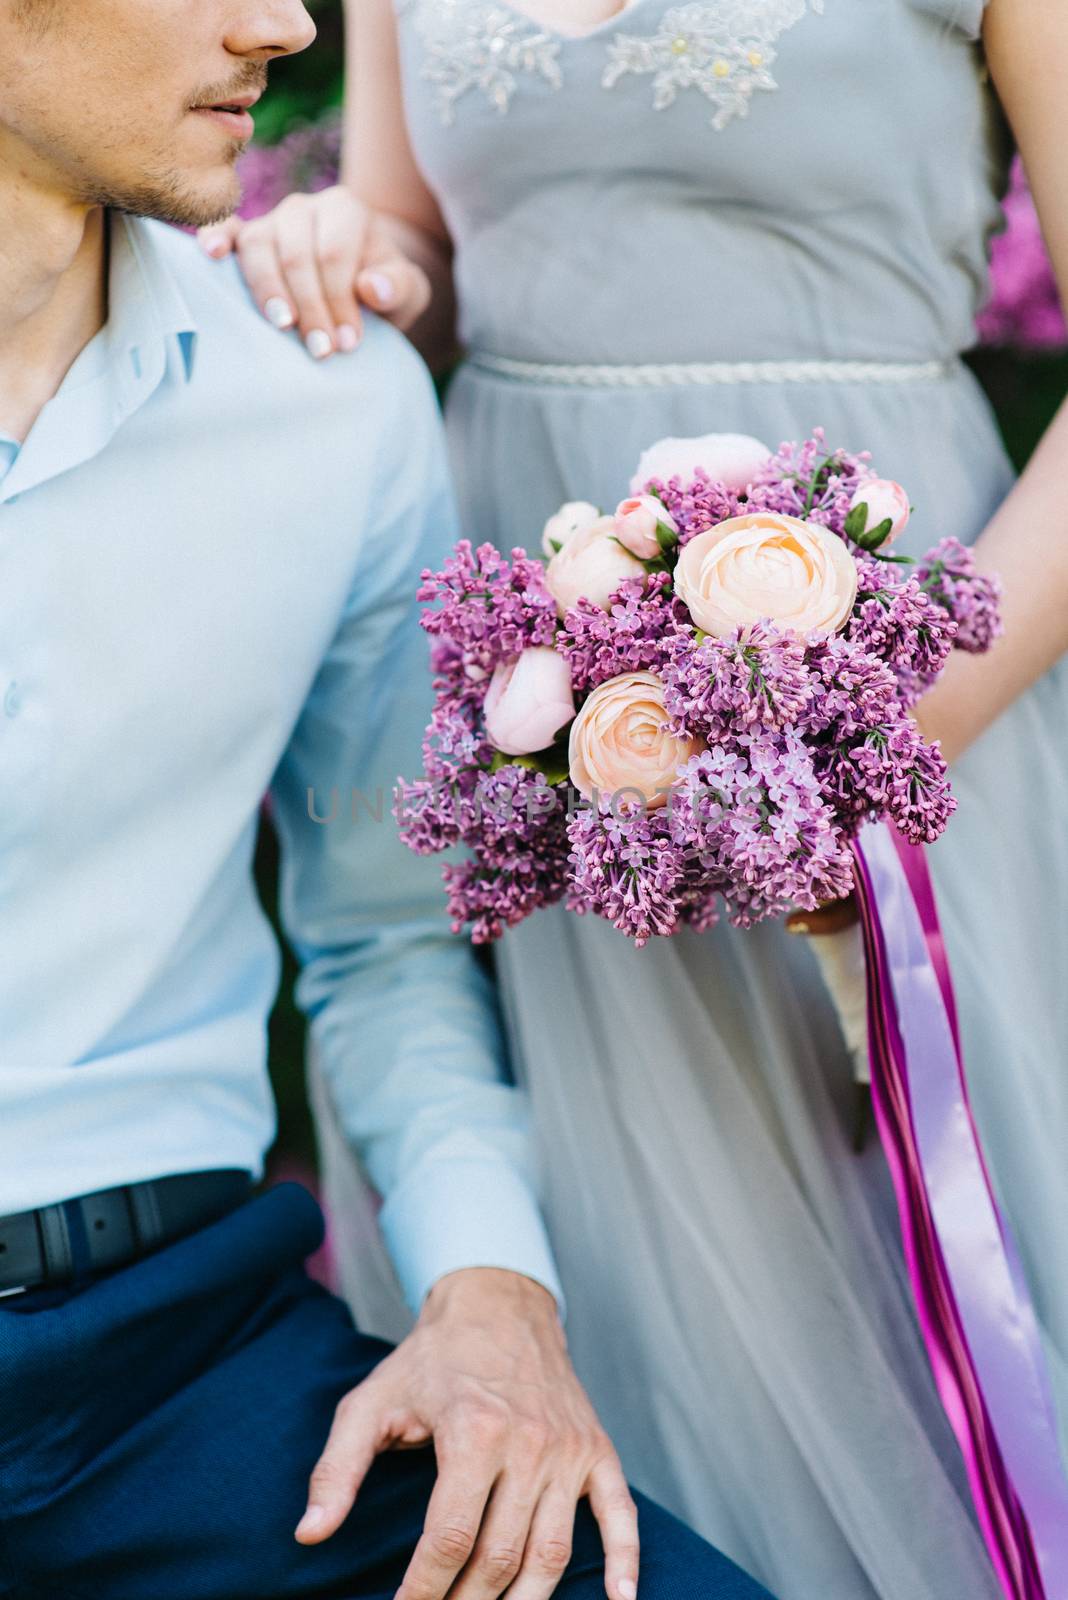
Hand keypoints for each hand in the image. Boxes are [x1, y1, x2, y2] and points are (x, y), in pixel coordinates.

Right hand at [198, 186, 431, 357]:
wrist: (361, 288)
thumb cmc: (383, 290)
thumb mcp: (407, 291)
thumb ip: (400, 286)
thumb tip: (373, 288)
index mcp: (345, 210)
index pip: (335, 253)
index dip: (339, 299)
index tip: (348, 344)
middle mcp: (304, 207)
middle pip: (297, 253)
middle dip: (309, 306)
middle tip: (321, 351)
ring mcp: (271, 221)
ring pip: (258, 245)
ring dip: (268, 290)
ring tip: (281, 326)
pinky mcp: (245, 238)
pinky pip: (226, 230)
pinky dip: (216, 238)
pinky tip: (212, 256)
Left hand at [295, 1267, 639, 1599]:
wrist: (498, 1303)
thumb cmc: (431, 1359)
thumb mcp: (372, 1402)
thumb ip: (337, 1468)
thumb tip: (310, 1535)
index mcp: (474, 1431)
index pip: (449, 1540)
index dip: (421, 1591)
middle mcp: (529, 1443)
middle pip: (500, 1556)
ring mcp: (568, 1449)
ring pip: (553, 1552)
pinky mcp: (596, 1449)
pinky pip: (620, 1512)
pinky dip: (625, 1561)